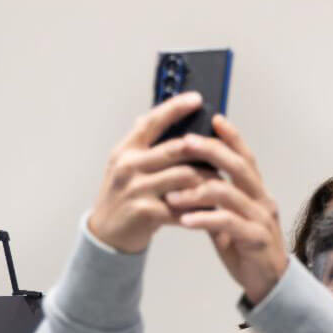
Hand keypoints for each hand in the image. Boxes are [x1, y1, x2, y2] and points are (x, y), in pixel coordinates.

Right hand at [87, 92, 214, 252]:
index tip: (197, 98)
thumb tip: (160, 116)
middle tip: (225, 152)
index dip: (175, 108)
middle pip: (176, 149)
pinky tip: (212, 209)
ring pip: (185, 177)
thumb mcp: (126, 166)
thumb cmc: (125, 196)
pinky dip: (201, 208)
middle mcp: (129, 165)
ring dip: (208, 181)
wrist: (107, 233)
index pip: (152, 122)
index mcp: (126, 150)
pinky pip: (183, 206)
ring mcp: (136, 189)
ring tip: (221, 185)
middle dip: (204, 150)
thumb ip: (143, 144)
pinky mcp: (146, 212)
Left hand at [168, 115, 288, 303]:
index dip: (232, 138)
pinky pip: (228, 223)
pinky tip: (184, 221)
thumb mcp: (231, 217)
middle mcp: (262, 201)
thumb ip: (217, 198)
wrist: (269, 282)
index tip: (214, 119)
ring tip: (172, 195)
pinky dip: (204, 219)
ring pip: (230, 194)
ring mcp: (261, 219)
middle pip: (240, 168)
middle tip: (185, 143)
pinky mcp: (256, 239)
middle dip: (212, 152)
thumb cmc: (246, 247)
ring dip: (197, 191)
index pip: (245, 158)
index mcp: (256, 192)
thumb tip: (190, 176)